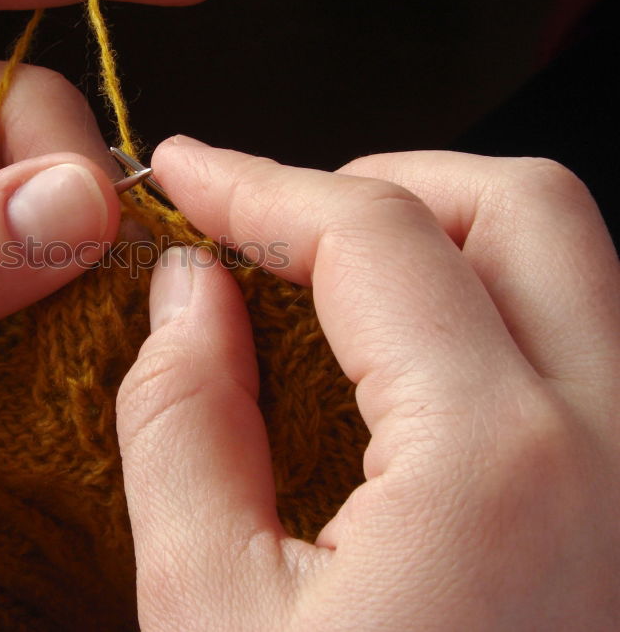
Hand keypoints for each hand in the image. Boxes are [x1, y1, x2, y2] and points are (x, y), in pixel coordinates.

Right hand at [120, 136, 619, 629]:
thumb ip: (183, 425)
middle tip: (277, 226)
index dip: (257, 184)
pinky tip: (401, 374)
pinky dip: (487, 322)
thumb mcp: (211, 613)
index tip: (189, 175)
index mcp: (498, 469)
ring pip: (573, 276)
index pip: (376, 237)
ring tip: (330, 290)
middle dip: (382, 186)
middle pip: (526, 209)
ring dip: (445, 245)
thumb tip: (187, 292)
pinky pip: (584, 363)